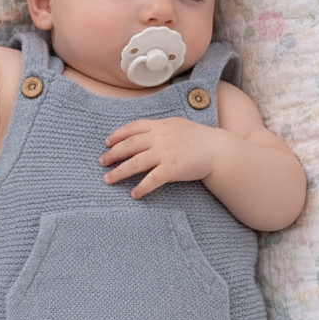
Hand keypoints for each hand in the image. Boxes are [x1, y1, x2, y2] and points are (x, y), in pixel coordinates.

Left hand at [99, 117, 218, 198]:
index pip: (133, 128)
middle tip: (101, 162)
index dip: (117, 135)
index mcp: (160, 126)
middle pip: (129, 146)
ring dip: (119, 172)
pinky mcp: (172, 169)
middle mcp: (160, 138)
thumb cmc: (198, 138)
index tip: (107, 143)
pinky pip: (152, 180)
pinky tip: (133, 194)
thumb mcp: (177, 125)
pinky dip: (141, 187)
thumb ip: (159, 128)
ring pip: (135, 163)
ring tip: (108, 179)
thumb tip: (143, 134)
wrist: (217, 149)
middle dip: (112, 154)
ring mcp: (165, 153)